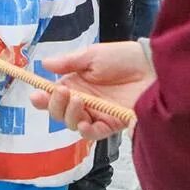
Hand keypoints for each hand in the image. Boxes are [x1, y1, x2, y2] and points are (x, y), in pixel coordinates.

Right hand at [29, 42, 155, 141]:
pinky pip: (94, 134)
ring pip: (73, 124)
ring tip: (78, 100)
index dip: (43, 98)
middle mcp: (84, 100)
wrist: (153, 67)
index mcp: (77, 83)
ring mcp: (98, 114)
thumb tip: (44, 63)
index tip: (37, 94)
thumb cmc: (124, 58)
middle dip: (55, 105)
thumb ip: (69, 62)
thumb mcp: (94, 55)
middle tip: (63, 92)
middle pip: (59, 113)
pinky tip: (84, 121)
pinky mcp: (112, 124)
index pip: (54, 95)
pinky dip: (86, 130)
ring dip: (69, 115)